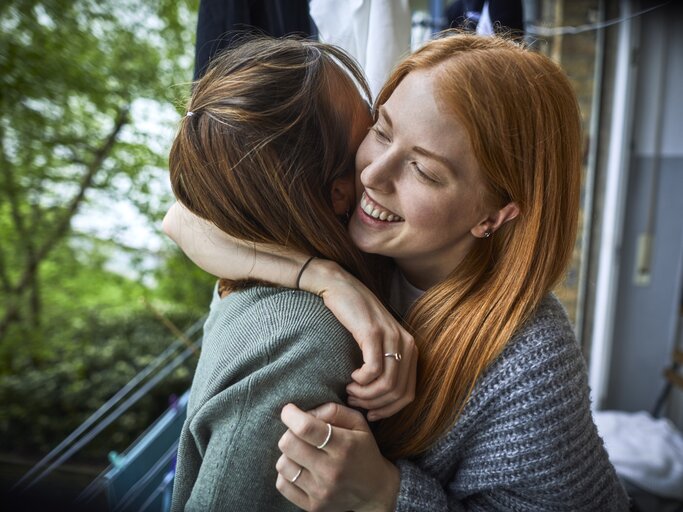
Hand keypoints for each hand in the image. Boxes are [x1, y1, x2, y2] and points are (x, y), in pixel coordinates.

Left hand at [276, 403, 399, 511]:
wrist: (375, 491)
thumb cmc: (363, 450)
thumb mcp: (358, 423)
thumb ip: (333, 410)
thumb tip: (306, 413)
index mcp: (344, 446)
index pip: (306, 428)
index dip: (291, 415)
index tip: (289, 411)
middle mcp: (332, 471)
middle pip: (288, 444)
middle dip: (289, 432)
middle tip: (298, 433)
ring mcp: (321, 492)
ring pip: (283, 464)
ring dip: (288, 454)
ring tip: (301, 453)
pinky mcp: (313, 507)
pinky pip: (283, 484)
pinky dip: (287, 474)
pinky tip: (300, 468)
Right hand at [300, 259, 416, 420]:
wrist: (338, 287)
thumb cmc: (353, 317)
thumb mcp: (375, 343)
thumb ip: (384, 365)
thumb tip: (380, 399)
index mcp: (410, 348)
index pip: (409, 394)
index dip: (389, 411)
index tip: (370, 414)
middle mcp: (405, 343)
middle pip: (398, 393)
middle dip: (375, 405)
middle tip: (355, 401)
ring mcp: (391, 337)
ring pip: (387, 385)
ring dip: (366, 396)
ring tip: (350, 391)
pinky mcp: (373, 333)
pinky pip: (374, 370)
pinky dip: (362, 381)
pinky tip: (351, 377)